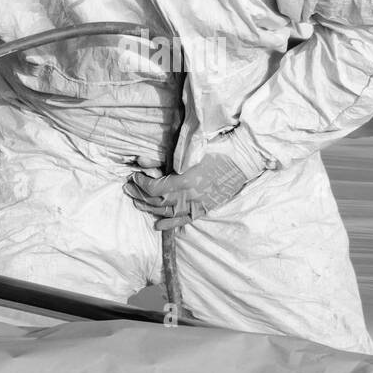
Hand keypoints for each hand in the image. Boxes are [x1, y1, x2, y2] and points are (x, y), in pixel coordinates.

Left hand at [124, 151, 250, 230]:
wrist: (244, 158)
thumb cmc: (218, 147)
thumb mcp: (191, 148)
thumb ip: (166, 156)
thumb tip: (141, 160)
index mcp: (185, 179)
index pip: (154, 187)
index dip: (141, 183)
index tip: (134, 177)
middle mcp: (190, 195)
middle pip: (157, 201)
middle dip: (140, 195)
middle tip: (128, 189)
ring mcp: (199, 204)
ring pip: (168, 212)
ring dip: (150, 209)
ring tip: (137, 203)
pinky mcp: (206, 208)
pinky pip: (184, 220)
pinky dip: (170, 224)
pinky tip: (158, 225)